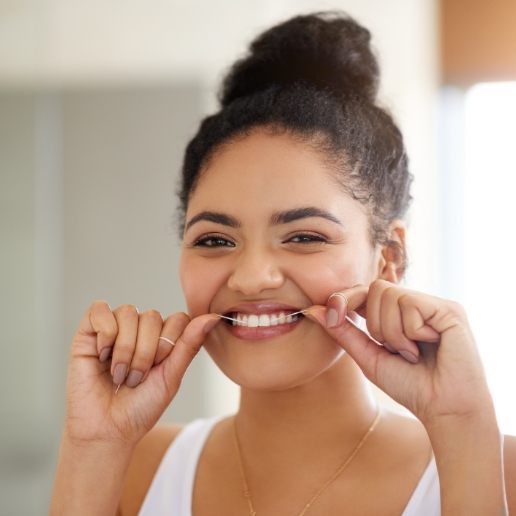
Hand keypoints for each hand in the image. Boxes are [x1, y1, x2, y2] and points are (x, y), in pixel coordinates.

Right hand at [64, 301, 219, 447]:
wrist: (107, 430)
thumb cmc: (141, 407)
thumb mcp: (171, 376)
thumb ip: (189, 344)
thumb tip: (213, 316)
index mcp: (163, 337)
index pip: (178, 318)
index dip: (170, 343)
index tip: (159, 369)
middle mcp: (140, 328)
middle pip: (152, 316)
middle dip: (146, 352)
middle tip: (135, 379)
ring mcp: (114, 328)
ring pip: (128, 313)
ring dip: (125, 348)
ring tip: (119, 374)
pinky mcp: (88, 331)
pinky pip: (99, 310)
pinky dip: (104, 333)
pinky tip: (102, 356)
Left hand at [304, 279, 494, 428]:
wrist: (444, 409)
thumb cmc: (411, 386)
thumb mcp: (368, 357)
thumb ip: (343, 332)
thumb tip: (314, 310)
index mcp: (398, 314)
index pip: (365, 291)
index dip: (346, 298)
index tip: (332, 314)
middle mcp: (416, 304)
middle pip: (375, 288)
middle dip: (376, 324)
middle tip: (396, 350)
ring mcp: (433, 305)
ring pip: (390, 295)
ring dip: (393, 332)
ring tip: (413, 352)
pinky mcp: (449, 309)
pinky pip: (411, 304)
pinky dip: (410, 331)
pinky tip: (429, 345)